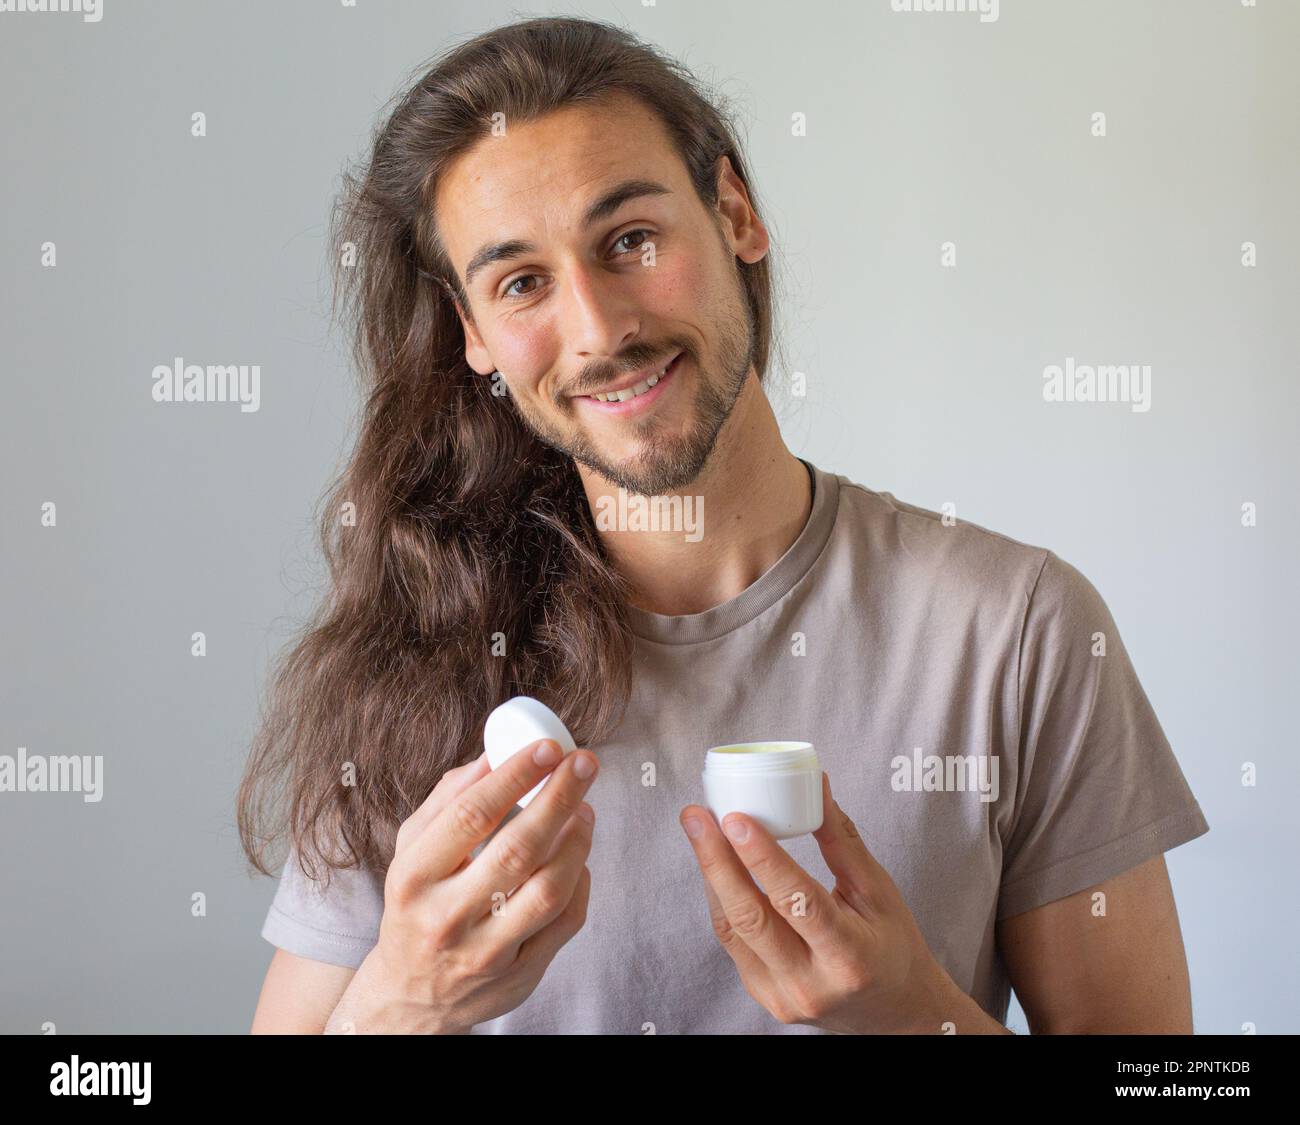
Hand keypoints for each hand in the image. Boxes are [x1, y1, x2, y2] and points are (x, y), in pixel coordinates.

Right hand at [327, 739, 596, 1033]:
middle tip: (584, 763)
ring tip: (585, 808)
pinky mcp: (520, 975)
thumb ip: (450, 800)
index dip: (515, 776)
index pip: (471, 816)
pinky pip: (566, 921)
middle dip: (559, 798)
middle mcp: (447, 918)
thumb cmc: (417, 904)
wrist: (411, 994)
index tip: (548, 747)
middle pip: (517, 850)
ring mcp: (486, 952)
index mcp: (414, 878)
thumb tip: (497, 752)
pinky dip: (581, 880)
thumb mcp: (412, 850)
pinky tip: (579, 854)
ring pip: (549, 890)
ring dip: (578, 840)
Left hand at [679, 771, 955, 1033]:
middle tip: (696, 815)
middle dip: (716, 860)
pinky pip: (732, 941)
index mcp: (848, 956)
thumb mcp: (878, 892)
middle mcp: (811, 984)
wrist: (894, 1013)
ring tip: (699, 829)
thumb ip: (842, 840)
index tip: (735, 818)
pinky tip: (714, 864)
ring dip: (711, 874)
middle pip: (750, 917)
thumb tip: (815, 784)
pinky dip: (721, 898)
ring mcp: (782, 996)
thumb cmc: (891, 946)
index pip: (798, 901)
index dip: (762, 858)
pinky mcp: (763, 996)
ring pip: (732, 928)